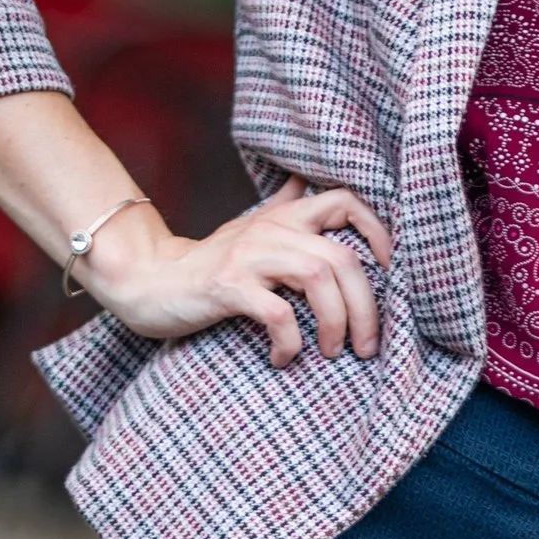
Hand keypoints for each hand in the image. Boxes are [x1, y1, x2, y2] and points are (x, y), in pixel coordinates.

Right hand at [88, 175, 391, 361]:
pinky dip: (291, 342)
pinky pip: (279, 314)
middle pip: (343, 257)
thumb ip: (282, 208)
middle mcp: (270, 230)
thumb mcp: (251, 230)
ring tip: (333, 353)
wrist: (150, 282)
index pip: (345, 200)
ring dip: (336, 324)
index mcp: (284, 216)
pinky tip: (284, 358)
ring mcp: (249, 256)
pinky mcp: (228, 287)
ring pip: (319, 279)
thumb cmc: (210, 264)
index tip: (388, 270)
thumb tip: (304, 181)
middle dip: (366, 308)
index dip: (378, 230)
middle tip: (367, 346)